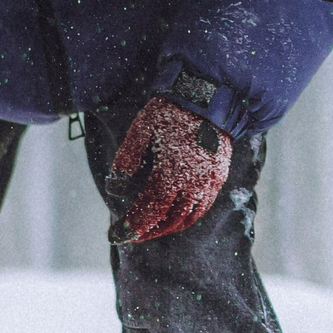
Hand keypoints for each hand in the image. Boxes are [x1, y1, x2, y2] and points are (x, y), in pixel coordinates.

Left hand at [107, 96, 230, 243]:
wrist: (208, 96)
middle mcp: (194, 183)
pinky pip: (202, 207)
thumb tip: (114, 187)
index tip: (115, 235)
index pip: (149, 212)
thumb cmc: (169, 112)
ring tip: (149, 229)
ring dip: (167, 228)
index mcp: (171, 173)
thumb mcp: (140, 131)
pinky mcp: (219, 177)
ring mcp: (210, 182)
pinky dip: (186, 218)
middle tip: (129, 235)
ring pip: (188, 218)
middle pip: (169, 221)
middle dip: (147, 232)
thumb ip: (126, 160)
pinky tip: (172, 215)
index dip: (131, 227)